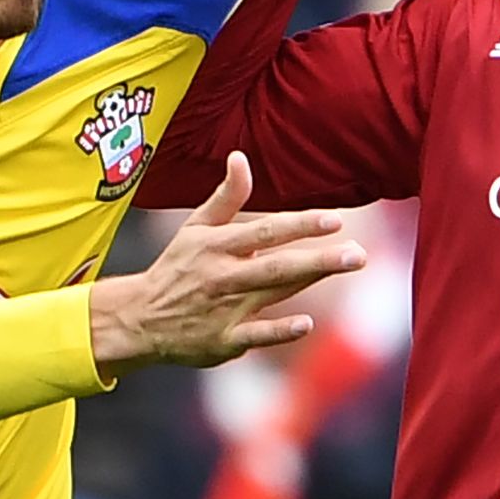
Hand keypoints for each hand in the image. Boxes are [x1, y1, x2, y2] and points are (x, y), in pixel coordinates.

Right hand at [88, 152, 361, 370]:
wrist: (140, 319)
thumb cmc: (177, 268)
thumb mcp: (194, 228)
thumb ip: (225, 197)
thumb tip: (240, 157)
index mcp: (216, 246)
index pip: (264, 231)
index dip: (299, 224)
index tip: (335, 219)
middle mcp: (222, 275)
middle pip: (276, 264)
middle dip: (318, 258)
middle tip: (358, 254)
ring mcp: (223, 310)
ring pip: (271, 292)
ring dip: (309, 280)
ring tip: (346, 266)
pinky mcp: (222, 341)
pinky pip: (254, 336)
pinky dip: (278, 331)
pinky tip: (306, 324)